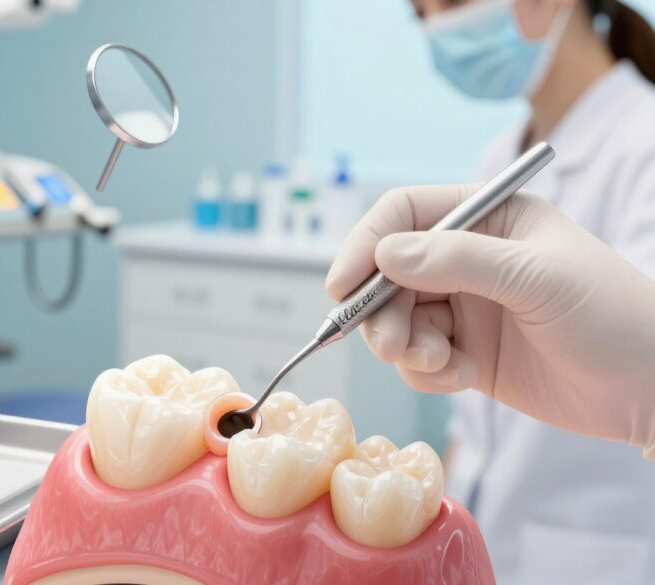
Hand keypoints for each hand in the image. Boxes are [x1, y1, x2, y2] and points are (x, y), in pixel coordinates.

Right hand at [325, 184, 654, 456]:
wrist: (650, 391)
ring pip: (395, 319)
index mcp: (489, 218)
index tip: (342, 285)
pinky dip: (427, 372)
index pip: (404, 214)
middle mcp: (468, 258)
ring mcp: (464, 306)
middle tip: (392, 346)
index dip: (365, 244)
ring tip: (440, 363)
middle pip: (387, 273)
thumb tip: (383, 254)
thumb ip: (456, 260)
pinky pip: (415, 358)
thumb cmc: (612, 317)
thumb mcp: (536, 277)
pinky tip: (464, 377)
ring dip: (405, 346)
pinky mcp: (463, 353)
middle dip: (382, 310)